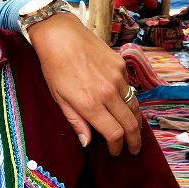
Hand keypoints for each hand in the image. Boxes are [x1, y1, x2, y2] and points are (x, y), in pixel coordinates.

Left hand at [28, 12, 141, 154]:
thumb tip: (88, 143)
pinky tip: (122, 104)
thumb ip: (76, 122)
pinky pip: (130, 88)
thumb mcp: (59, 98)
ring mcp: (118, 78)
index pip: (114, 134)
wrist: (60, 35)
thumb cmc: (53, 68)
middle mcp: (108, 93)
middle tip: (134, 149)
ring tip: (134, 131)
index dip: (117, 147)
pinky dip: (129, 100)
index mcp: (90, 104)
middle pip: (130, 124)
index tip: (116, 152)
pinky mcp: (121, 65)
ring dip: (135, 122)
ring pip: (134, 106)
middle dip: (134, 140)